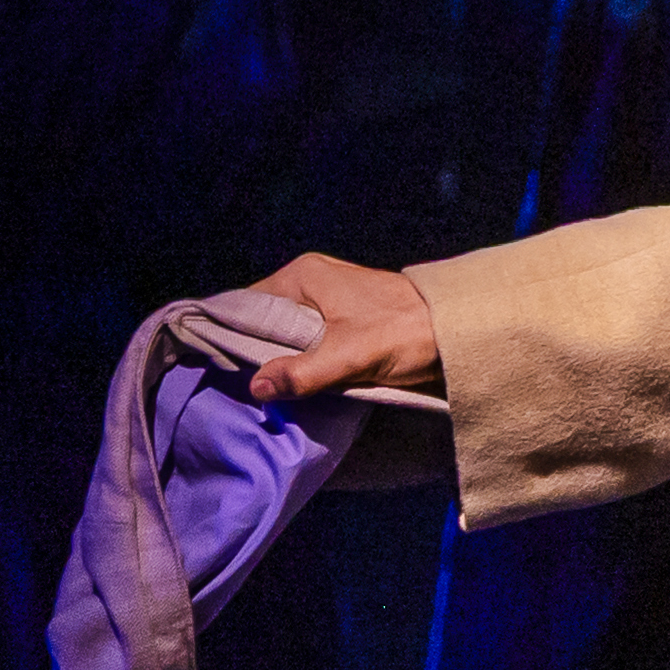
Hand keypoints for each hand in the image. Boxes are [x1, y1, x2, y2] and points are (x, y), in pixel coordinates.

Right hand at [223, 252, 447, 407]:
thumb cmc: (405, 333)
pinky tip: (288, 388)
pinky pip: (305, 343)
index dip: (228, 334)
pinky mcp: (341, 323)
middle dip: (252, 353)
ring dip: (277, 362)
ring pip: (284, 335)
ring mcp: (325, 301)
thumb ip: (302, 372)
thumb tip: (256, 387)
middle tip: (233, 387)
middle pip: (263, 321)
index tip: (213, 367)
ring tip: (257, 393)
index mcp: (304, 276)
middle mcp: (309, 282)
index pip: (247, 303)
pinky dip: (297, 363)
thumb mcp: (349, 356)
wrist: (456, 332)